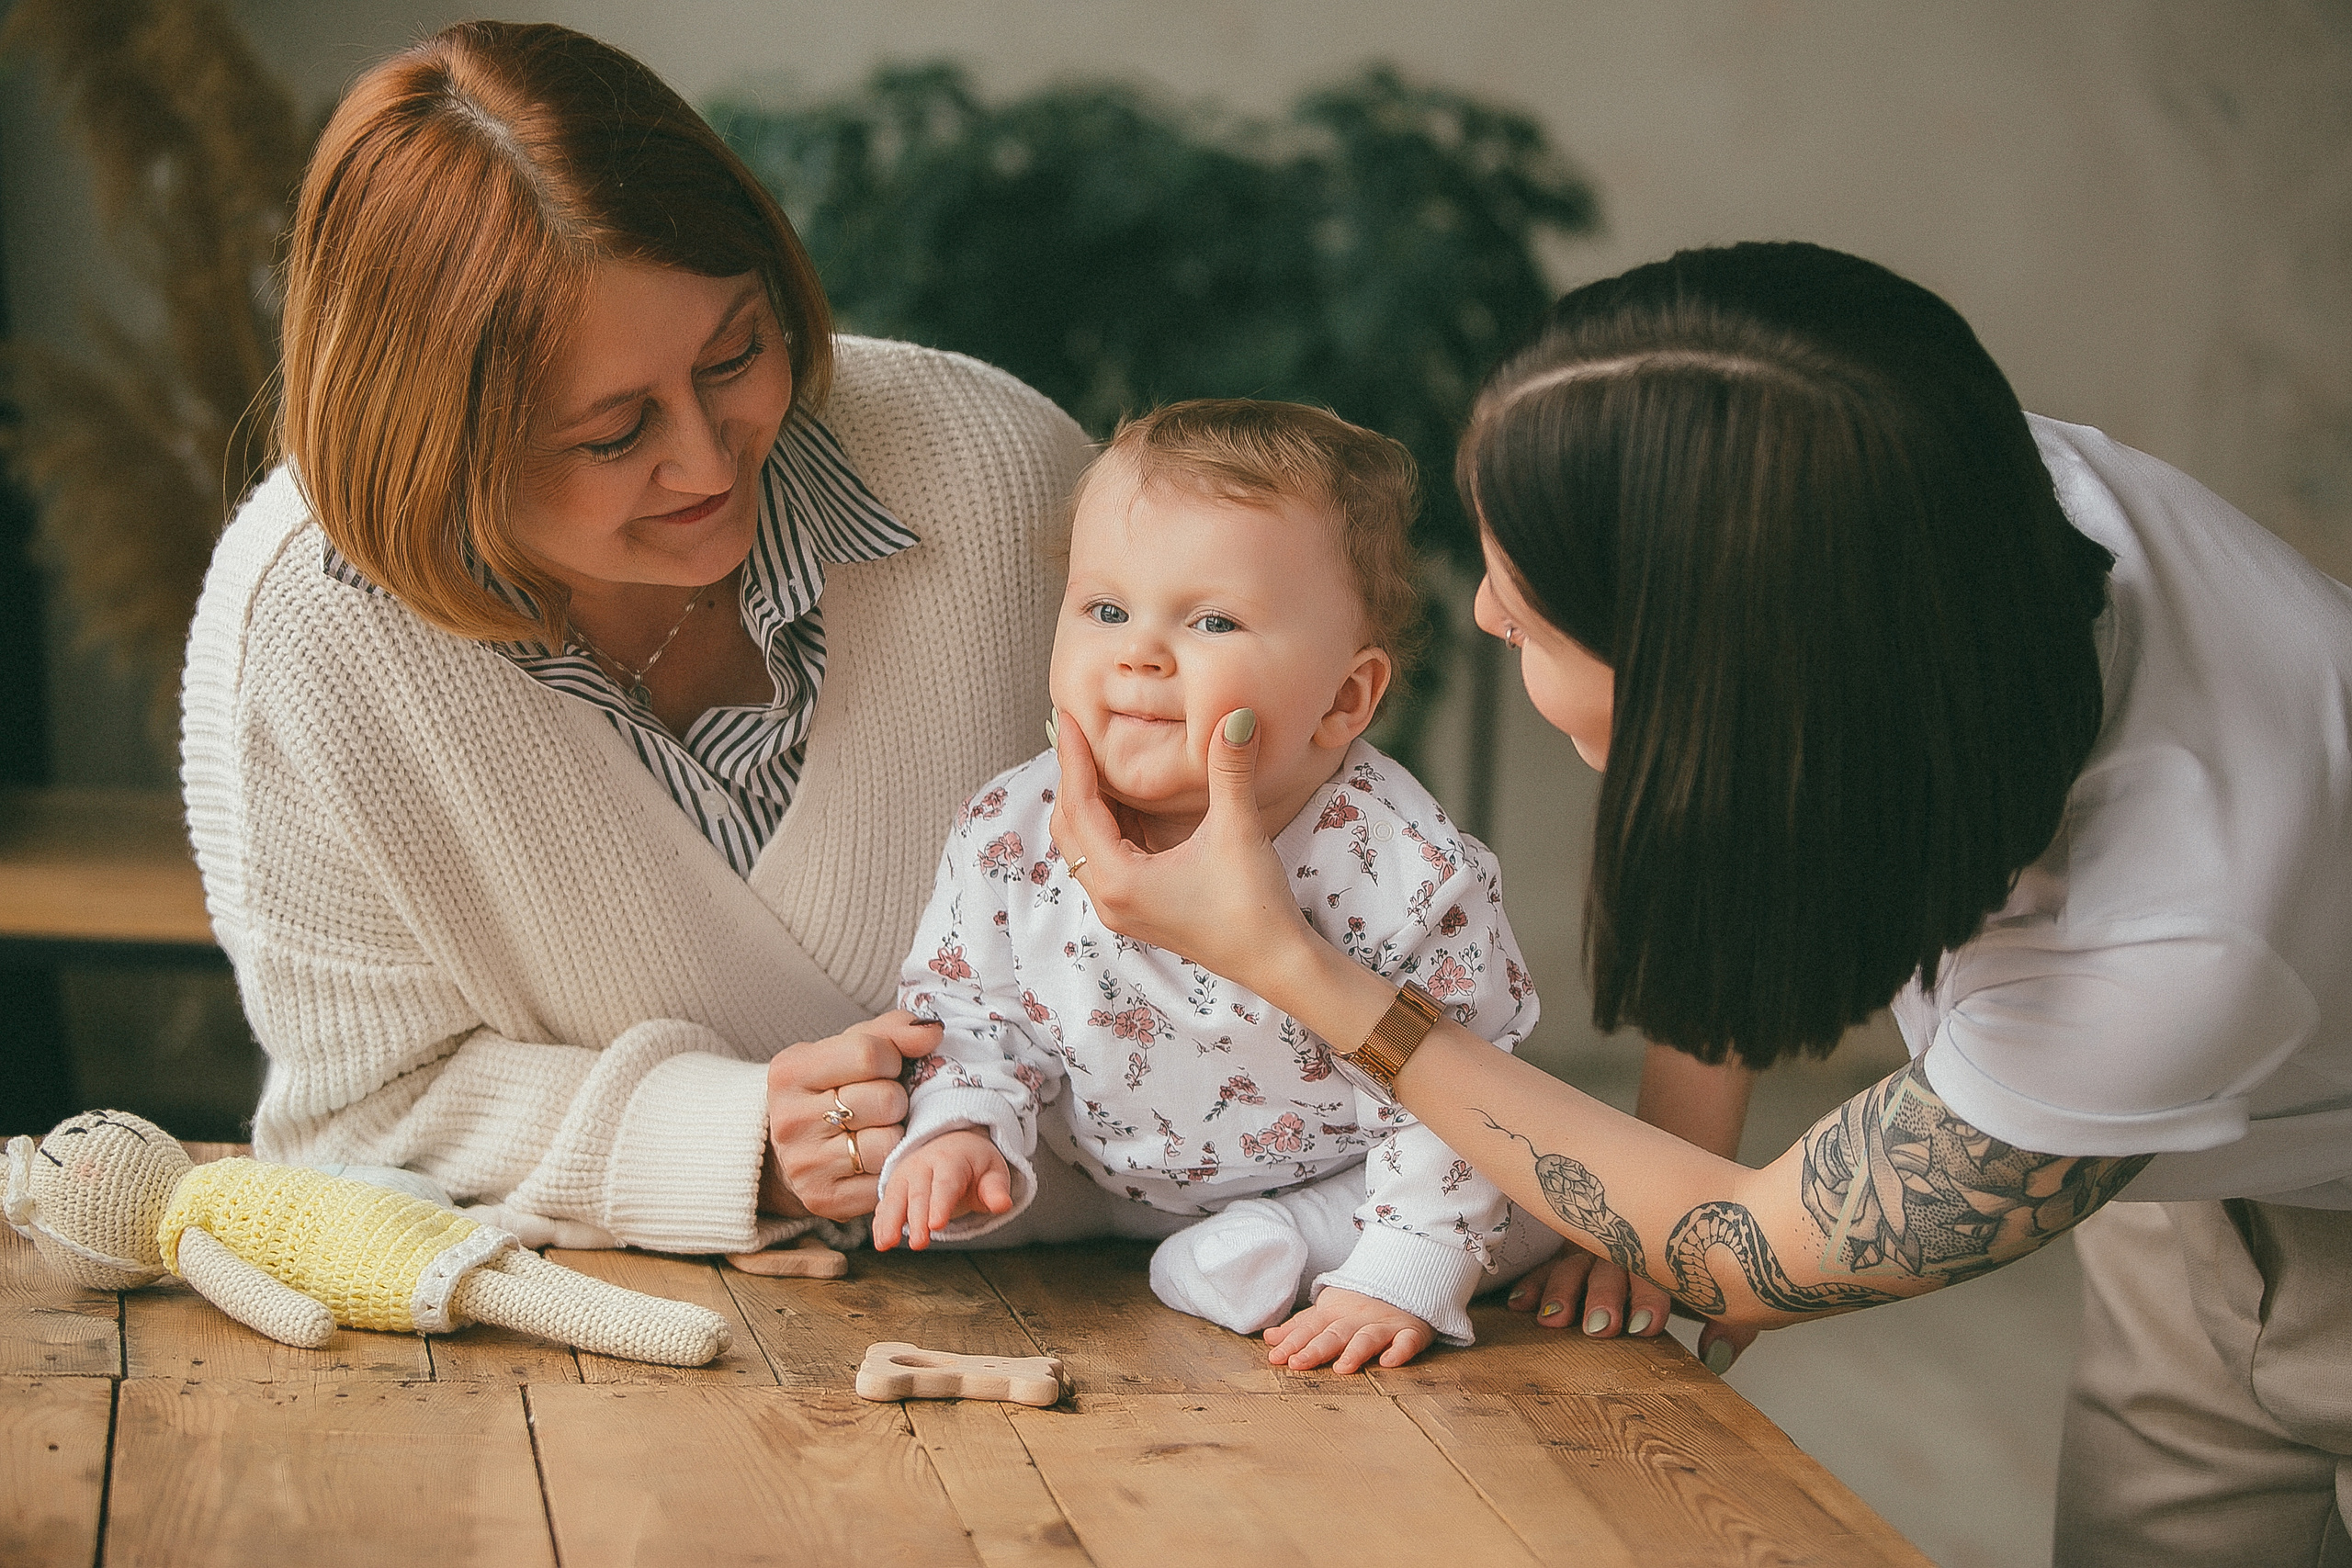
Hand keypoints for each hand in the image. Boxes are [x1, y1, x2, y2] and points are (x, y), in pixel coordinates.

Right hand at [763, 1011, 941, 1221]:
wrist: (797, 1145)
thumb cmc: (832, 1086)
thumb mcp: (851, 1047)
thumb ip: (893, 1031)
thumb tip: (933, 1032)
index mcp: (790, 1072)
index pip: (869, 1054)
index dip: (892, 1059)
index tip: (885, 1067)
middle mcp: (789, 1120)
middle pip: (885, 1100)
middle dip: (896, 1099)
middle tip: (882, 1104)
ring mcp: (805, 1165)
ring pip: (889, 1144)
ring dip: (896, 1135)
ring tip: (879, 1129)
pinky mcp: (824, 1199)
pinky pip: (886, 1180)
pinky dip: (891, 1166)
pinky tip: (876, 1156)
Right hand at [872, 1130, 1013, 1249]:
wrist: (952, 1143)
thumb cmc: (974, 1164)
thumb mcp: (992, 1172)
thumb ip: (996, 1190)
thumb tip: (1003, 1205)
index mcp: (951, 1161)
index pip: (945, 1184)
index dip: (940, 1204)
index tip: (937, 1225)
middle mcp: (923, 1165)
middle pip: (918, 1194)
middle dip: (917, 1219)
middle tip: (919, 1244)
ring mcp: (905, 1176)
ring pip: (895, 1198)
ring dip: (890, 1221)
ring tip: (885, 1244)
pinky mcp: (895, 1187)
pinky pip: (885, 1204)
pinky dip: (881, 1222)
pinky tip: (880, 1240)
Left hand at [1048, 707, 1307, 988]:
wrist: (1276, 962)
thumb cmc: (1254, 906)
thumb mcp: (1239, 830)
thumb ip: (1230, 770)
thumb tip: (1237, 713)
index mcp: (1120, 880)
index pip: (1079, 806)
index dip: (1073, 757)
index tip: (1066, 717)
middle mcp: (1109, 899)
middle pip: (1069, 827)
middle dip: (1072, 778)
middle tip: (1076, 732)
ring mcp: (1120, 909)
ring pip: (1084, 846)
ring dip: (1088, 803)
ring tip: (1099, 759)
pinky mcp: (1137, 911)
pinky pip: (1105, 860)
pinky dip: (1107, 826)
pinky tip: (1127, 800)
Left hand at [1263, 1286, 1434, 1373]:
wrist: (1405, 1278)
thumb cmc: (1361, 1303)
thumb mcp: (1328, 1311)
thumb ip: (1301, 1327)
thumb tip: (1269, 1339)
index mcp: (1335, 1313)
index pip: (1311, 1328)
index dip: (1293, 1342)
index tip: (1276, 1357)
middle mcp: (1357, 1318)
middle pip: (1335, 1333)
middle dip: (1316, 1348)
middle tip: (1298, 1364)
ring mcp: (1385, 1324)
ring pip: (1368, 1337)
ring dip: (1355, 1351)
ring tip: (1342, 1368)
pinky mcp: (1411, 1331)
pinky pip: (1407, 1341)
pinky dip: (1400, 1350)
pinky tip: (1389, 1361)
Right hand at [1505, 1248, 1758, 1370]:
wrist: (1680, 1188)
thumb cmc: (1704, 1248)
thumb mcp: (1726, 1289)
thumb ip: (1730, 1325)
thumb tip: (1716, 1357)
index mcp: (1666, 1252)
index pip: (1658, 1273)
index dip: (1650, 1300)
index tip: (1645, 1327)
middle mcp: (1627, 1244)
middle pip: (1613, 1267)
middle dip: (1604, 1297)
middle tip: (1600, 1326)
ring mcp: (1595, 1243)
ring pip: (1576, 1263)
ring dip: (1563, 1291)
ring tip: (1551, 1319)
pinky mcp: (1572, 1245)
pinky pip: (1549, 1264)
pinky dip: (1535, 1283)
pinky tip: (1520, 1305)